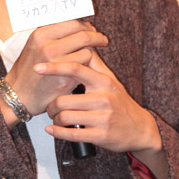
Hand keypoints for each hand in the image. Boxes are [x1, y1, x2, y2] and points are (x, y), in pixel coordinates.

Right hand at [5, 20, 107, 116]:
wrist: (17, 95)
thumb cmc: (27, 70)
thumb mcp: (35, 45)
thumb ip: (53, 35)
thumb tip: (79, 25)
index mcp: (41, 34)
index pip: (73, 22)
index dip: (85, 25)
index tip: (91, 30)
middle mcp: (48, 45)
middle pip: (83, 33)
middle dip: (96, 36)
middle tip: (102, 40)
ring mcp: (56, 61)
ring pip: (87, 49)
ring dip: (93, 53)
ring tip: (92, 57)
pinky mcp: (64, 77)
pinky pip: (85, 67)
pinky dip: (88, 67)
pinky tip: (86, 69)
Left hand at [34, 49, 167, 178]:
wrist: (140, 128)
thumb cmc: (120, 102)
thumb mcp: (110, 80)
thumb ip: (94, 63)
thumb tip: (80, 43)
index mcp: (103, 81)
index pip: (75, 69)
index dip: (54, 67)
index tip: (37, 67)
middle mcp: (103, 98)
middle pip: (63, 99)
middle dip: (51, 105)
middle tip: (51, 107)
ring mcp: (102, 118)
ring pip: (65, 117)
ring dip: (55, 119)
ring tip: (56, 118)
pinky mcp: (101, 135)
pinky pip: (72, 134)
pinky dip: (57, 132)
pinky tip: (51, 129)